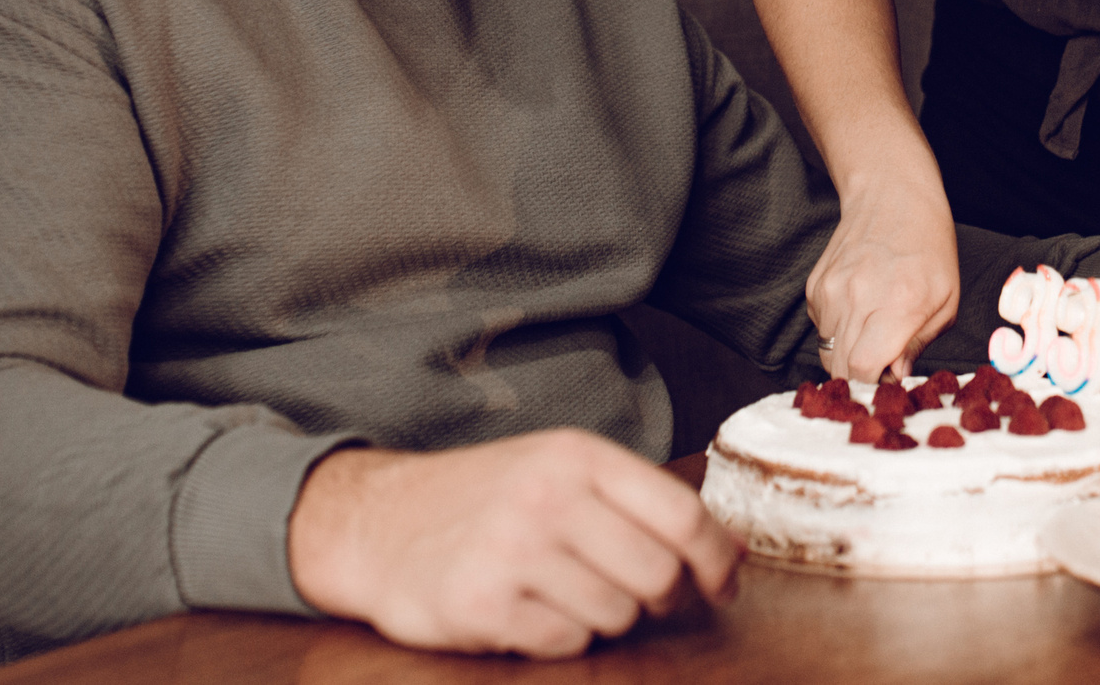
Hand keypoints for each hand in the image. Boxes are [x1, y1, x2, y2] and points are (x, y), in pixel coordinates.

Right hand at [287, 430, 740, 656]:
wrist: (376, 522)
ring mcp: (513, 550)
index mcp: (579, 457)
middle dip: (662, 598)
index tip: (724, 586)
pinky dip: (560, 637)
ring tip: (564, 593)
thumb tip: (722, 550)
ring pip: (616, 613)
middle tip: (644, 600)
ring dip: (604, 616)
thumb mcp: (559, 470)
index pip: (681, 514)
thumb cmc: (486, 499)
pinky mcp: (482, 604)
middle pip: (658, 573)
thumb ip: (634, 500)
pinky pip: (566, 642)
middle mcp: (548, 497)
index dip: (717, 559)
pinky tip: (529, 612)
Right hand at [807, 174, 958, 379]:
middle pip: (841, 368)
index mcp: (898, 304)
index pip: (864, 369)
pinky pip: (821, 329)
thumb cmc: (929, 249)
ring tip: (874, 334)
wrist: (893, 198)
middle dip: (861, 379)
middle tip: (885, 364)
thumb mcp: (946, 300)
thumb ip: (919, 343)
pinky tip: (859, 311)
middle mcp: (857, 298)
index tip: (890, 379)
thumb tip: (896, 376)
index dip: (875, 385)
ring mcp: (831, 290)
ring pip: (827, 352)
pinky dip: (837, 332)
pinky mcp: (815, 285)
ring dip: (848, 356)